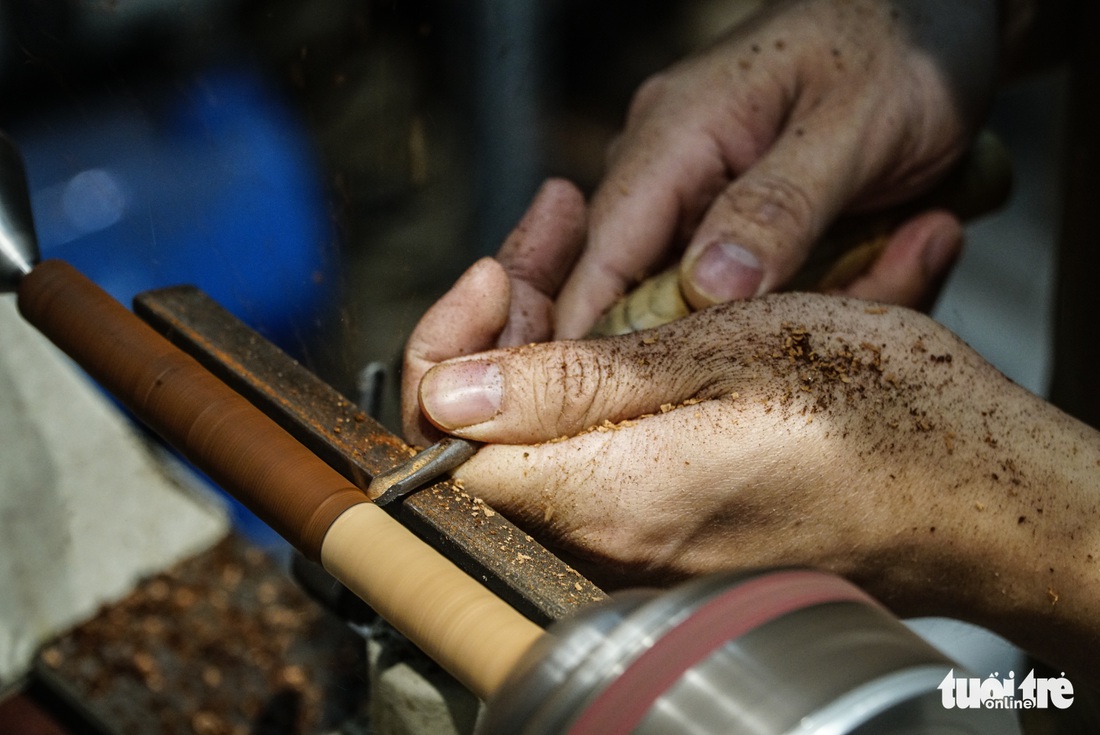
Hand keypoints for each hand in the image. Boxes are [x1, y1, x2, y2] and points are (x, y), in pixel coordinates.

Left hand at [408, 264, 1099, 679]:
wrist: (970, 496)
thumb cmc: (873, 414)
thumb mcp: (722, 355)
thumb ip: (572, 389)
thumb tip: (455, 397)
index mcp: (605, 499)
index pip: (444, 443)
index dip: (451, 346)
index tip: (494, 274)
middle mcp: (604, 546)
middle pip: (489, 433)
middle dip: (501, 322)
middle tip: (547, 232)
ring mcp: (635, 552)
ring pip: (539, 439)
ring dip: (546, 341)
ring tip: (581, 249)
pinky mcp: (666, 541)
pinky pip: (591, 460)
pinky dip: (592, 383)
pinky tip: (627, 323)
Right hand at [552, 0, 1000, 336]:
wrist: (939, 15)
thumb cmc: (900, 42)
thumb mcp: (853, 123)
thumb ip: (781, 204)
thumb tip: (710, 289)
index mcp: (672, 136)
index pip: (600, 257)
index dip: (597, 337)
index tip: (629, 407)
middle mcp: (669, 169)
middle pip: (660, 294)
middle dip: (743, 330)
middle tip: (853, 299)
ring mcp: (703, 197)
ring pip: (719, 301)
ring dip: (805, 306)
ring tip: (901, 250)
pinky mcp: (742, 220)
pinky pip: (760, 288)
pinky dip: (822, 291)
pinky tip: (889, 250)